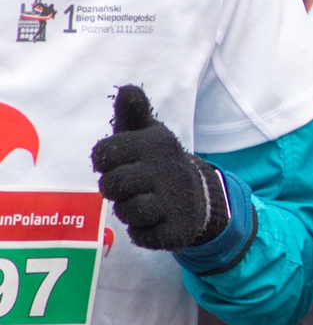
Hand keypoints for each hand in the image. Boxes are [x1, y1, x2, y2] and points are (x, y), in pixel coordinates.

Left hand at [91, 85, 229, 249]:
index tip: (117, 161)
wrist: (197, 196)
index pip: (104, 153)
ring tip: (140, 201)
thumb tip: (128, 88)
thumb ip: (133, 113)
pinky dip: (141, 232)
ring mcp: (175, 202)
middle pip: (112, 185)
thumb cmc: (157, 161)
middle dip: (112, 188)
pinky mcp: (177, 230)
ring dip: (126, 210)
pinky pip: (143, 237)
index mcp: (157, 144)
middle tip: (127, 184)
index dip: (103, 160)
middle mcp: (168, 171)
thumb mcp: (147, 134)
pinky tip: (153, 220)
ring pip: (128, 211)